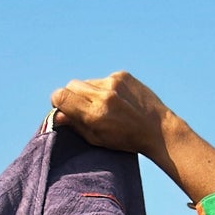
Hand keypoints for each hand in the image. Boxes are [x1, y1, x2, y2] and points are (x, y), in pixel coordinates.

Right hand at [48, 72, 214, 205]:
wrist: (157, 128)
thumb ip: (76, 125)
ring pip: (87, 81)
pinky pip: (103, 79)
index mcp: (95, 113)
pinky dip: (104, 89)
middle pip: (72, 85)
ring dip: (88, 92)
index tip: (62, 109)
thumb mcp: (97, 139)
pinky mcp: (122, 75)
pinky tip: (116, 101)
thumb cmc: (126, 140)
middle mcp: (103, 94)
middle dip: (72, 96)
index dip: (58, 102)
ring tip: (102, 107)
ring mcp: (114, 82)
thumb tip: (56, 115)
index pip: (61, 96)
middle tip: (80, 108)